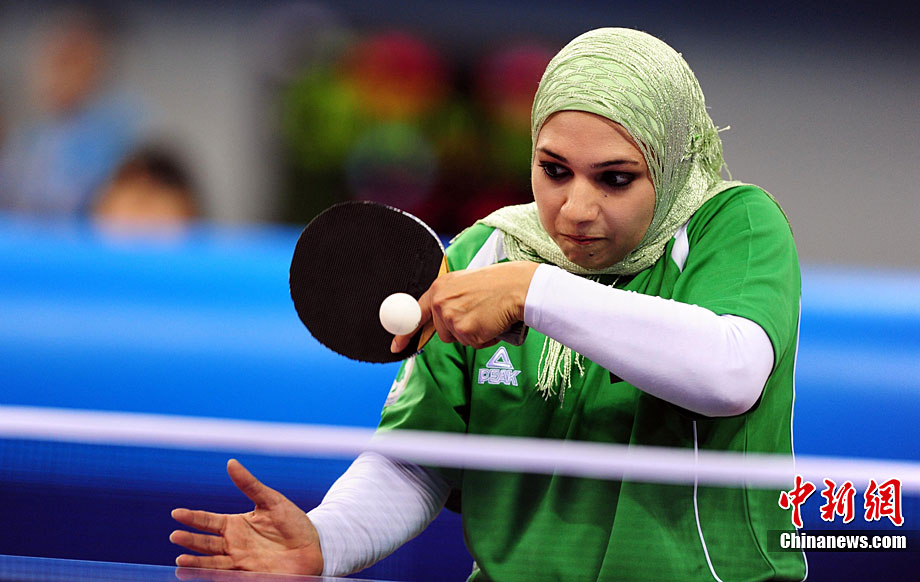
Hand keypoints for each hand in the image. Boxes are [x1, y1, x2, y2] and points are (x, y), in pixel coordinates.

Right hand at [170, 459, 322, 574]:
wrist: (314, 547)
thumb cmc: (293, 522)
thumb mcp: (271, 500)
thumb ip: (250, 485)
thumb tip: (231, 463)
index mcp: (236, 525)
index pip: (208, 521)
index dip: (192, 517)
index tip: (176, 513)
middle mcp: (233, 544)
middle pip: (205, 543)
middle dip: (189, 540)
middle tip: (175, 536)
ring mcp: (239, 561)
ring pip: (211, 563)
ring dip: (196, 562)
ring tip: (180, 560)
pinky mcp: (248, 575)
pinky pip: (226, 576)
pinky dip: (211, 575)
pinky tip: (198, 574)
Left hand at [391, 261, 538, 351]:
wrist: (517, 287)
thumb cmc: (497, 284)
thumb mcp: (464, 284)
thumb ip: (449, 299)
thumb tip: (439, 319)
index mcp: (439, 288)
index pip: (415, 313)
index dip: (405, 333)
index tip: (396, 346)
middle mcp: (441, 302)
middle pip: (441, 332)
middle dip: (459, 329)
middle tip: (477, 314)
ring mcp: (452, 317)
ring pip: (457, 339)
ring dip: (472, 334)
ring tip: (486, 315)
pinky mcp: (465, 331)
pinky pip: (473, 344)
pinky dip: (485, 338)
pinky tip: (492, 322)